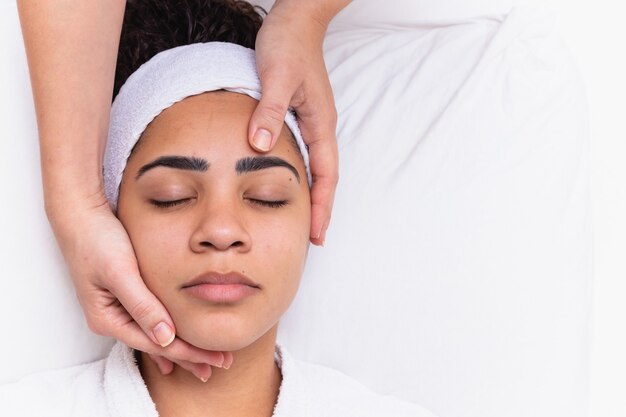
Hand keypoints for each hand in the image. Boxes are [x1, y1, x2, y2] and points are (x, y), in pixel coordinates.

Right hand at [48, 199, 232, 380]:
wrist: (79, 215)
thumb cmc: (97, 240)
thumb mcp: (120, 272)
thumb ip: (142, 305)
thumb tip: (165, 338)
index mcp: (107, 319)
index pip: (156, 344)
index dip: (187, 353)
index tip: (214, 359)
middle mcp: (111, 319)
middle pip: (157, 345)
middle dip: (189, 356)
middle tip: (221, 363)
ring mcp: (117, 309)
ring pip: (156, 335)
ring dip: (183, 345)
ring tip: (207, 358)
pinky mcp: (125, 295)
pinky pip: (151, 320)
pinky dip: (169, 330)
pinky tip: (177, 343)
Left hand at [249, 1, 340, 245]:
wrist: (296, 19)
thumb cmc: (289, 43)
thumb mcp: (277, 75)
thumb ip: (269, 111)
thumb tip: (259, 148)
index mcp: (320, 124)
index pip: (326, 175)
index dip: (322, 207)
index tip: (317, 234)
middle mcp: (319, 128)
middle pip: (325, 178)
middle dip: (320, 209)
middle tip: (312, 239)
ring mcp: (311, 123)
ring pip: (315, 169)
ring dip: (311, 196)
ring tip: (302, 222)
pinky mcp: (299, 116)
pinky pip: (303, 155)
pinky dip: (298, 176)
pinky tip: (285, 186)